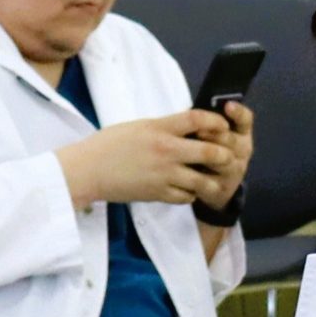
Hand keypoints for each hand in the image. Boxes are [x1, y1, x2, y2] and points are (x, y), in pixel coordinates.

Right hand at [56, 111, 241, 208]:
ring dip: (211, 181)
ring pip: (203, 181)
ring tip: (211, 180)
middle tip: (226, 158)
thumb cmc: (110, 144)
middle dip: (224, 156)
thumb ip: (165, 126)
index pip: (198, 119)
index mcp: (160, 128)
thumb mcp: (139, 126)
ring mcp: (163, 175)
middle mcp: (166, 150)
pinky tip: (189, 190)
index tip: (223, 126)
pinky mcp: (158, 194)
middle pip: (210, 152)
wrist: (89, 169)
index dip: (217, 122)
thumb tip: (187, 127)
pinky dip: (191, 194)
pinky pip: (186, 197)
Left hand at [185, 100, 254, 213]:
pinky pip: (212, 182)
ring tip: (190, 152)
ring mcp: (235, 171)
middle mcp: (242, 151)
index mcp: (241, 133)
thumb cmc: (206, 149)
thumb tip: (189, 110)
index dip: (238, 112)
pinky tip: (186, 172)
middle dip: (215, 135)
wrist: (212, 186)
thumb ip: (204, 122)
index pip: (245, 119)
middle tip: (198, 131)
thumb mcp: (210, 134)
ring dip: (207, 156)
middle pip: (232, 141)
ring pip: (224, 162)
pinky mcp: (223, 189)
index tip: (228, 105)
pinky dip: (199, 176)